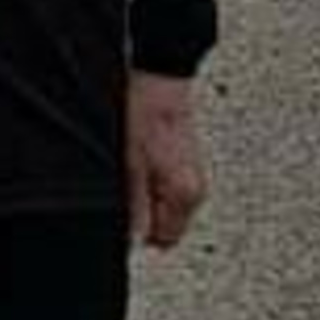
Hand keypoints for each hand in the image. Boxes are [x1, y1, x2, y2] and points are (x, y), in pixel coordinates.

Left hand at [124, 71, 206, 249]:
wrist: (160, 80)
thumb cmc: (145, 114)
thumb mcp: (129, 165)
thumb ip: (133, 205)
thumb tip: (131, 235)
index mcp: (186, 194)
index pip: (164, 239)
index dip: (138, 233)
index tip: (123, 218)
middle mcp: (197, 189)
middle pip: (166, 223)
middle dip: (142, 214)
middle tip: (123, 186)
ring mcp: (195, 177)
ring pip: (166, 206)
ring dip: (147, 196)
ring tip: (131, 167)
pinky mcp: (188, 165)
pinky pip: (170, 188)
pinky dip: (154, 182)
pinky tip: (140, 161)